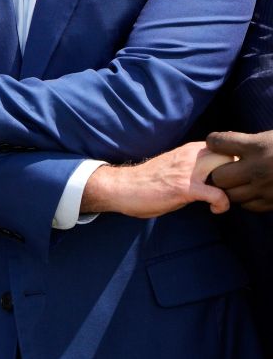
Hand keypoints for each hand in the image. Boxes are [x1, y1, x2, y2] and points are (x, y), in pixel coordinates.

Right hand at [80, 142, 232, 218]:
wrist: (121, 187)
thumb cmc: (147, 180)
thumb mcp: (174, 166)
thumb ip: (193, 166)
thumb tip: (212, 174)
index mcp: (189, 150)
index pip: (226, 149)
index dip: (233, 164)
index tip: (230, 178)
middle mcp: (191, 156)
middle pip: (232, 158)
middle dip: (237, 175)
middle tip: (231, 191)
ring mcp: (188, 171)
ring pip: (228, 173)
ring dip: (233, 188)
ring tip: (225, 199)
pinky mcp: (184, 188)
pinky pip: (217, 194)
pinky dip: (223, 204)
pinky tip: (216, 209)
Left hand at [205, 131, 272, 211]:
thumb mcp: (270, 136)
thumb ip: (248, 142)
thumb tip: (221, 145)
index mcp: (257, 146)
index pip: (217, 143)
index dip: (215, 142)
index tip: (218, 144)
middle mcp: (258, 168)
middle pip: (219, 177)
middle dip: (218, 172)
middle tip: (224, 168)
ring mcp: (266, 188)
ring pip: (231, 195)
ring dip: (231, 188)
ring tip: (238, 181)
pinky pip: (249, 206)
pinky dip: (247, 200)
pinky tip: (253, 190)